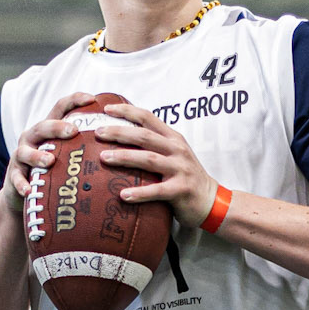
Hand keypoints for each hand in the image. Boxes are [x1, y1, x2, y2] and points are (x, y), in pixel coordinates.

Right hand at [8, 93, 111, 203]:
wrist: (25, 191)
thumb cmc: (55, 170)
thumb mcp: (69, 154)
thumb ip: (87, 145)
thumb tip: (125, 142)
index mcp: (49, 129)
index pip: (61, 108)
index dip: (75, 100)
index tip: (92, 98)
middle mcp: (33, 138)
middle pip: (43, 126)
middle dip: (57, 127)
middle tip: (73, 131)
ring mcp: (21, 155)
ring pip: (25, 151)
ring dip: (37, 155)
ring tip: (50, 161)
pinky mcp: (13, 175)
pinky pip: (16, 179)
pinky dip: (22, 184)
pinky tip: (29, 190)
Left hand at [92, 100, 218, 226]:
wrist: (211, 200)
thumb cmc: (185, 176)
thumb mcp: (173, 154)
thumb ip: (154, 144)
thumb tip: (121, 137)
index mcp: (172, 138)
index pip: (148, 117)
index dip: (127, 111)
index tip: (106, 109)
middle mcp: (177, 150)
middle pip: (144, 136)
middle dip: (119, 132)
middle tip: (98, 133)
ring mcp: (180, 169)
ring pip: (148, 160)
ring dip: (124, 158)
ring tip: (103, 158)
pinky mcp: (180, 190)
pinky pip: (157, 191)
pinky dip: (139, 193)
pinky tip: (123, 195)